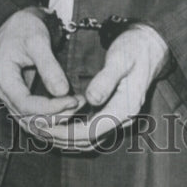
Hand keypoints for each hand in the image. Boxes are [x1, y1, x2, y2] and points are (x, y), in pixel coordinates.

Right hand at [0, 8, 82, 131]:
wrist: (19, 23)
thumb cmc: (26, 27)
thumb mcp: (38, 41)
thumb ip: (49, 66)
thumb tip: (62, 92)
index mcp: (1, 74)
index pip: (25, 103)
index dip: (50, 107)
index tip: (73, 101)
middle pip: (26, 116)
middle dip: (55, 115)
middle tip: (80, 105)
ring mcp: (6, 94)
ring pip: (28, 120)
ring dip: (53, 121)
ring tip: (77, 110)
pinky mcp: (15, 96)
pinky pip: (29, 116)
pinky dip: (47, 119)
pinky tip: (66, 115)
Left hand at [36, 23, 169, 150]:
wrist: (151, 45)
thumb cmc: (134, 48)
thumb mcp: (120, 59)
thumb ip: (106, 79)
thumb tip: (91, 99)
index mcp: (126, 108)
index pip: (91, 131)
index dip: (65, 131)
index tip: (43, 125)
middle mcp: (123, 118)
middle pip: (88, 141)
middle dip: (60, 138)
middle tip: (35, 128)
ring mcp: (119, 117)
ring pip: (89, 140)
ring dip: (65, 138)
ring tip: (40, 128)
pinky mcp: (113, 112)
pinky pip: (91, 130)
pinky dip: (73, 131)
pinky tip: (56, 123)